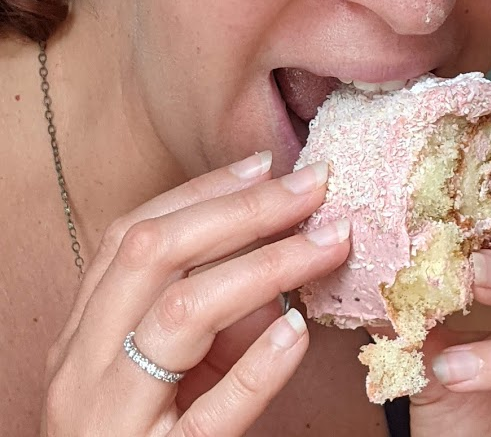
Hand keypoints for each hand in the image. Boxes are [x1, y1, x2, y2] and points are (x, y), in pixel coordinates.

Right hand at [41, 152, 349, 435]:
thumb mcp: (157, 374)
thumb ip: (204, 318)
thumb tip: (275, 262)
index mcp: (81, 335)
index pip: (132, 235)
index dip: (201, 191)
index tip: (266, 163)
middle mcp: (81, 368)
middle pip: (153, 253)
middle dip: (240, 209)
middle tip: (311, 187)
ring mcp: (110, 422)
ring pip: (181, 312)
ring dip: (265, 265)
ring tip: (327, 241)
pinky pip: (210, 415)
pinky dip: (258, 365)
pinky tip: (300, 333)